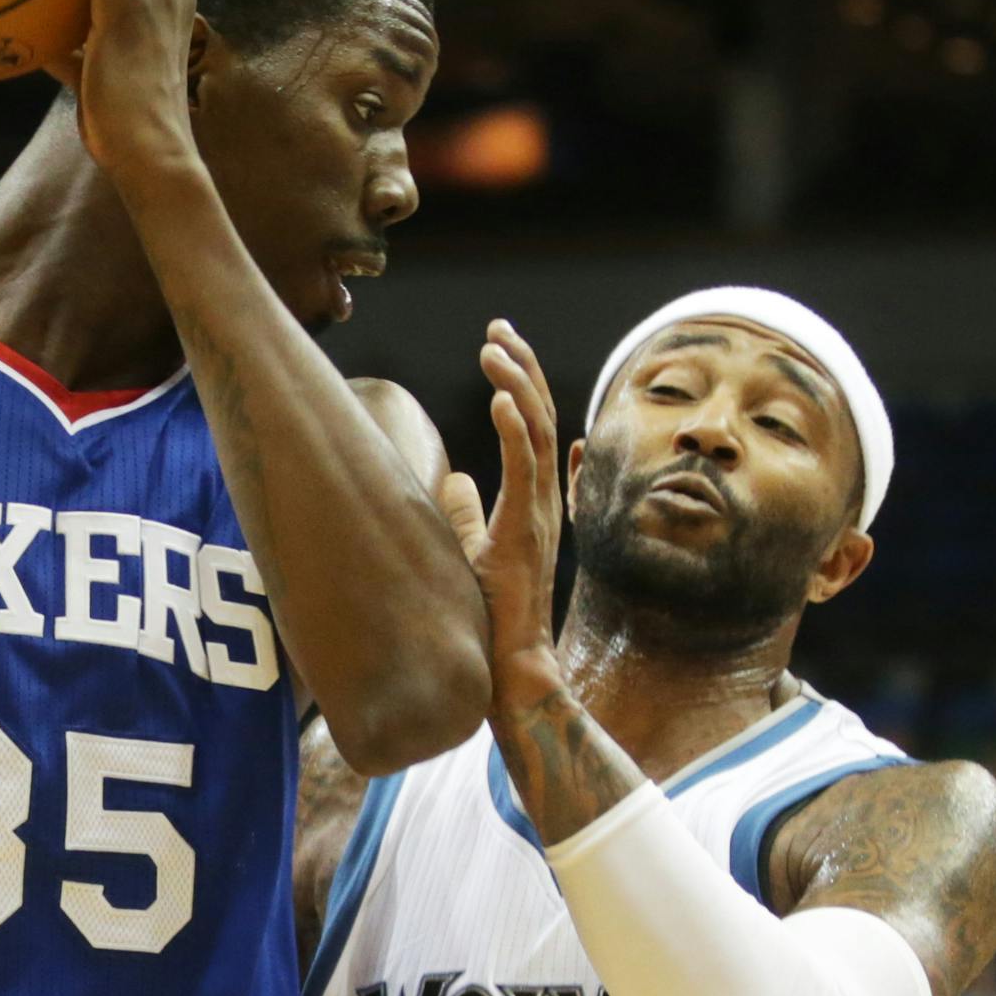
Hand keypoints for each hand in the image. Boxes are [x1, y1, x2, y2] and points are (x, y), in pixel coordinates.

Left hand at [437, 321, 566, 711]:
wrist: (509, 668)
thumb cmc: (492, 616)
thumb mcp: (474, 549)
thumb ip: (467, 513)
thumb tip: (452, 481)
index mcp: (533, 500)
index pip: (534, 426)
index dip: (520, 382)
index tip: (499, 342)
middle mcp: (543, 501)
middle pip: (542, 417)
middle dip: (521, 367)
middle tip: (498, 327)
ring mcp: (539, 517)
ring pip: (539, 434)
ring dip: (516, 386)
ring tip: (493, 348)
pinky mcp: (526, 535)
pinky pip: (526, 472)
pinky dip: (516, 431)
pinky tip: (500, 399)